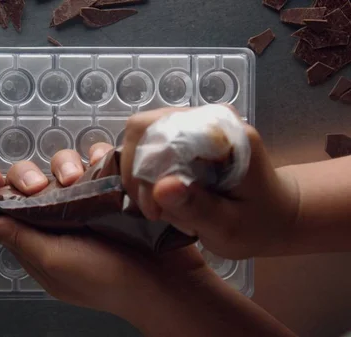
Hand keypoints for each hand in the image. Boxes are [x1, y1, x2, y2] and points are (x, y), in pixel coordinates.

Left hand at [0, 144, 208, 326]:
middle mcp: (59, 216)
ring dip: (65, 164)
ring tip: (77, 177)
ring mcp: (87, 200)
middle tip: (40, 187)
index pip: (6, 209)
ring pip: (63, 165)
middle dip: (28, 176)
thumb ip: (18, 240)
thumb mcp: (54, 262)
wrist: (164, 282)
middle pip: (31, 180)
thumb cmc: (106, 280)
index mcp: (38, 237)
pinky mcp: (113, 187)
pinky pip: (99, 160)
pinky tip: (102, 164)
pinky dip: (98, 156)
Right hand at [120, 106, 299, 258]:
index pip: (160, 133)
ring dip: (141, 175)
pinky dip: (146, 173)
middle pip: (143, 129)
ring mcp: (195, 119)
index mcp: (225, 134)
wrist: (276, 213)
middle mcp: (208, 117)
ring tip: (163, 207)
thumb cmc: (257, 224)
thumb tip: (161, 186)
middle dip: (138, 174)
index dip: (144, 171)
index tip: (155, 212)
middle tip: (156, 211)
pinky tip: (164, 196)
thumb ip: (196, 207)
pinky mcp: (185, 129)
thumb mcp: (228, 228)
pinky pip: (147, 143)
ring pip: (140, 136)